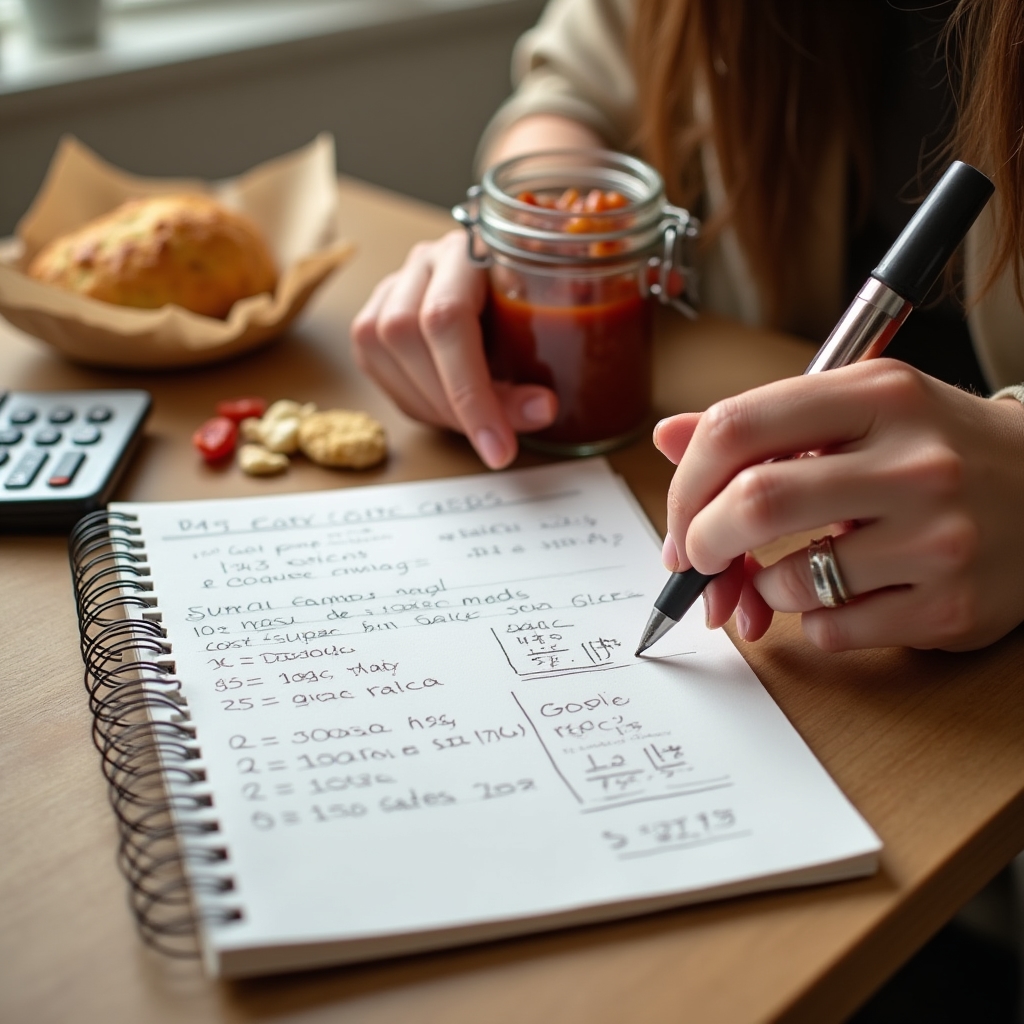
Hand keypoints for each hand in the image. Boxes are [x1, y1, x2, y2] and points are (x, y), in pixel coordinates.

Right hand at [351, 229, 556, 468]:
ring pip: (380, 350)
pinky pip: (375, 366)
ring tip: (474, 425)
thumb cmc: (534, 306)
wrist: (512, 285)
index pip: (448, 318)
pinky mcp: (374, 315)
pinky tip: (447, 411)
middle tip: (495, 442)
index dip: (470, 392)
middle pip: (406, 334)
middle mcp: (425, 260)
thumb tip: (543, 408)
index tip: (500, 447)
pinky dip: (414, 402)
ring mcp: (393, 285)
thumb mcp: (548, 326)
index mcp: (470, 249)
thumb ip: (545, 362)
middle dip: (452, 406)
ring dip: (431, 406)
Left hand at [654, 360, 1023, 651]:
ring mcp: (940, 537)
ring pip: (790, 579)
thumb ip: (762, 425)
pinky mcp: (952, 606)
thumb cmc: (933, 449)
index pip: (738, 427)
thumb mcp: (856, 410)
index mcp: (878, 393)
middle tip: (700, 560)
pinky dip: (808, 622)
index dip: (684, 482)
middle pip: (754, 503)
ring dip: (761, 589)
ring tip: (780, 578)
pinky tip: (836, 600)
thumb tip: (667, 438)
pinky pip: (832, 629)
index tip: (680, 517)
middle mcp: (914, 459)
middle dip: (703, 542)